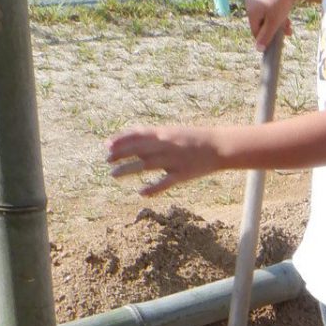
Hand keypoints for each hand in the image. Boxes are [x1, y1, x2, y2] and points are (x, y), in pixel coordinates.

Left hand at [107, 122, 227, 196]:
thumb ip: (155, 137)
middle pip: (138, 150)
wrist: (219, 146)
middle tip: (106, 160)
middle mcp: (166, 145)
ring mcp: (174, 160)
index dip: (120, 139)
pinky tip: (141, 192)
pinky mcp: (183, 175)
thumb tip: (134, 141)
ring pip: (146, 165)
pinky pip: (165, 183)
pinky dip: (152, 188)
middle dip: (120, 154)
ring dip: (128, 170)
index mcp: (164, 133)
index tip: (107, 145)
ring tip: (114, 174)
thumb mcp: (173, 132)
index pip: (137, 134)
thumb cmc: (194, 139)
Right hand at [244, 0, 296, 50]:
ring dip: (278, 24)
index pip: (255, 31)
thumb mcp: (274, 23)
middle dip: (274, 30)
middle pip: (261, 24)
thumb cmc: (281, 4)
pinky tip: (287, 19)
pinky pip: (269, 9)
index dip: (266, 37)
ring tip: (289, 27)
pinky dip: (277, 15)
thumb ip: (266, 36)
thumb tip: (258, 49)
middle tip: (287, 32)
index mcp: (250, 10)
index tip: (278, 40)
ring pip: (267, 17)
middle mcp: (250, 3)